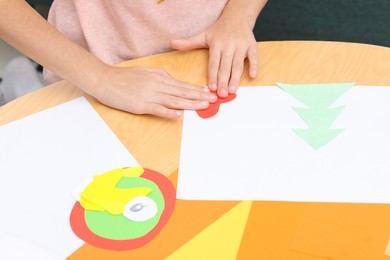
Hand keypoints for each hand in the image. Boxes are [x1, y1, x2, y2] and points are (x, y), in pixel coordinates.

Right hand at [94, 66, 216, 118]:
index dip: (196, 88)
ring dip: (190, 104)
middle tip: (213, 99)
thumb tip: (171, 78)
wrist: (104, 79)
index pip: (181, 84)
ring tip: (203, 106)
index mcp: (158, 77)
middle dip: (199, 96)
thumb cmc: (123, 76)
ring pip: (174, 100)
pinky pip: (158, 109)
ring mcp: (149, 95)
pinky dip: (169, 112)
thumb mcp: (144, 71)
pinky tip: (179, 115)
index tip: (208, 91)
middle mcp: (157, 85)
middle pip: (182, 92)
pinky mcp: (140, 105)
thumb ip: (159, 74)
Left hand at [170, 19, 257, 97]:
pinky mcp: (252, 45)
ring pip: (238, 64)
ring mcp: (241, 45)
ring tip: (234, 91)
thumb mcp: (203, 35)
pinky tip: (253, 76)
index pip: (213, 63)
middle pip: (225, 66)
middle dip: (224, 81)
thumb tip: (171, 43)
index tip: (211, 88)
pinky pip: (254, 56)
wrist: (237, 17)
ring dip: (236, 78)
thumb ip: (188, 43)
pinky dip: (254, 65)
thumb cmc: (219, 30)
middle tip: (222, 95)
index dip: (212, 76)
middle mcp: (228, 45)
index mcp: (216, 44)